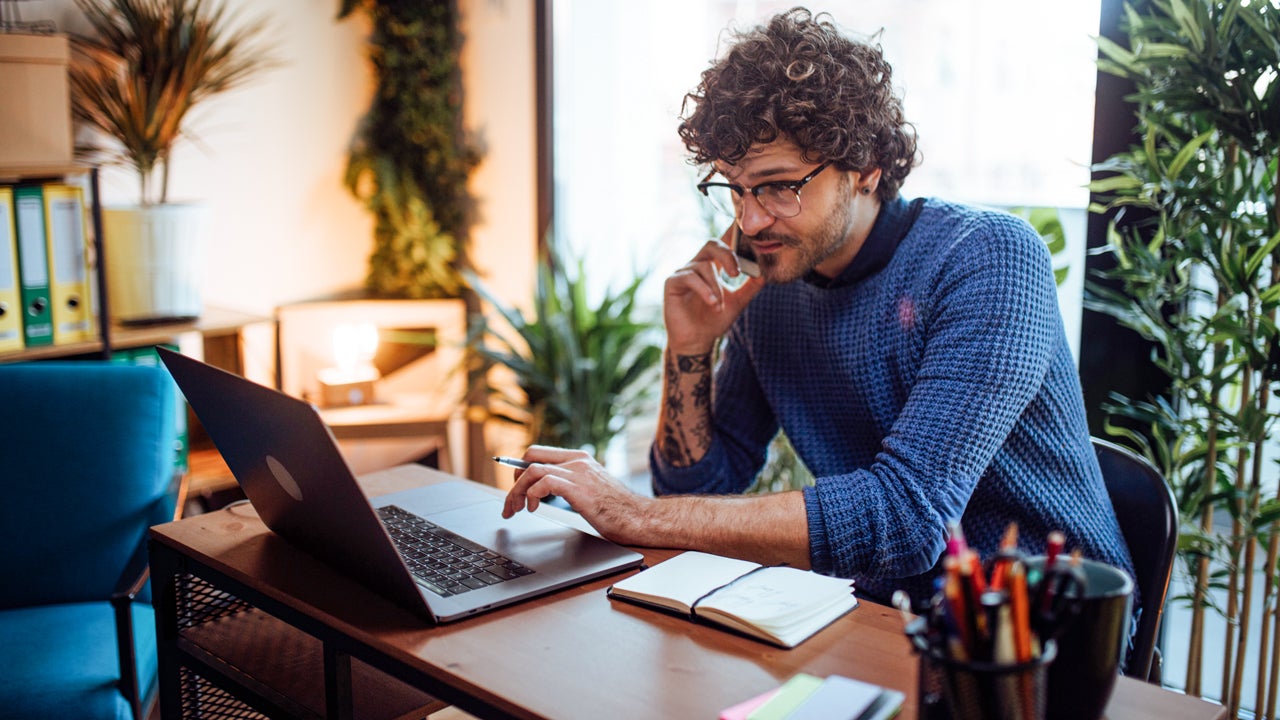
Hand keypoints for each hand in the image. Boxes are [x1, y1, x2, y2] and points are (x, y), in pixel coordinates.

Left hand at [501, 445, 651, 545]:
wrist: (641, 518)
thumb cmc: (619, 510)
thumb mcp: (591, 490)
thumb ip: (572, 484)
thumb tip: (546, 491)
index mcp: (580, 459)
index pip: (540, 452)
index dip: (521, 468)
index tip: (514, 486)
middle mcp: (578, 461)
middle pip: (531, 456)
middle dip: (514, 479)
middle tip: (511, 501)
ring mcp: (578, 472)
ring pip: (532, 470)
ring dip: (517, 490)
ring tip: (516, 508)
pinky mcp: (578, 488)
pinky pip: (543, 482)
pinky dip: (531, 495)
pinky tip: (533, 508)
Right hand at [663, 227, 763, 354]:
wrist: (697, 341)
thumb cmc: (715, 321)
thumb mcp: (738, 302)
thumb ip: (750, 287)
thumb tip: (766, 272)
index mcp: (712, 266)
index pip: (723, 244)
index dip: (732, 234)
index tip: (746, 232)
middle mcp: (697, 265)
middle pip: (711, 244)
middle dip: (727, 255)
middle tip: (737, 274)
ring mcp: (683, 273)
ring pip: (704, 266)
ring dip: (715, 286)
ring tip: (720, 305)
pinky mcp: (672, 283)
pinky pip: (690, 277)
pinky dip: (704, 290)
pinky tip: (713, 303)